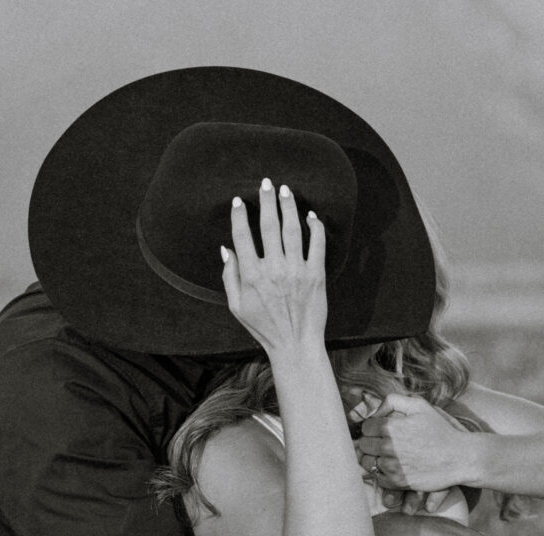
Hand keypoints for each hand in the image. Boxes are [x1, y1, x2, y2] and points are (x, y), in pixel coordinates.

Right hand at [221, 179, 326, 354]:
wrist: (295, 344)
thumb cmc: (264, 327)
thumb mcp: (236, 306)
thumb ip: (229, 276)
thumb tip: (226, 249)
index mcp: (251, 276)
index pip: (242, 237)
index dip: (239, 216)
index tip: (238, 201)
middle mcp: (273, 269)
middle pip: (268, 226)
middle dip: (266, 201)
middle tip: (266, 183)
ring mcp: (296, 271)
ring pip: (292, 230)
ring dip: (288, 207)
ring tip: (286, 191)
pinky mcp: (316, 275)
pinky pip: (317, 244)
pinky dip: (315, 227)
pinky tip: (311, 216)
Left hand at [358, 394, 472, 491]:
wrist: (459, 457)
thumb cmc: (441, 430)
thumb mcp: (420, 406)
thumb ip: (394, 401)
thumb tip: (375, 411)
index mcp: (390, 426)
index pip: (365, 427)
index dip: (373, 427)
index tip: (381, 430)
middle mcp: (388, 446)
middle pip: (363, 445)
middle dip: (370, 442)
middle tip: (382, 443)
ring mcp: (392, 466)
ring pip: (367, 462)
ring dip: (373, 458)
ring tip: (385, 455)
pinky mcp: (397, 482)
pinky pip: (377, 477)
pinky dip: (380, 473)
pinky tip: (392, 467)